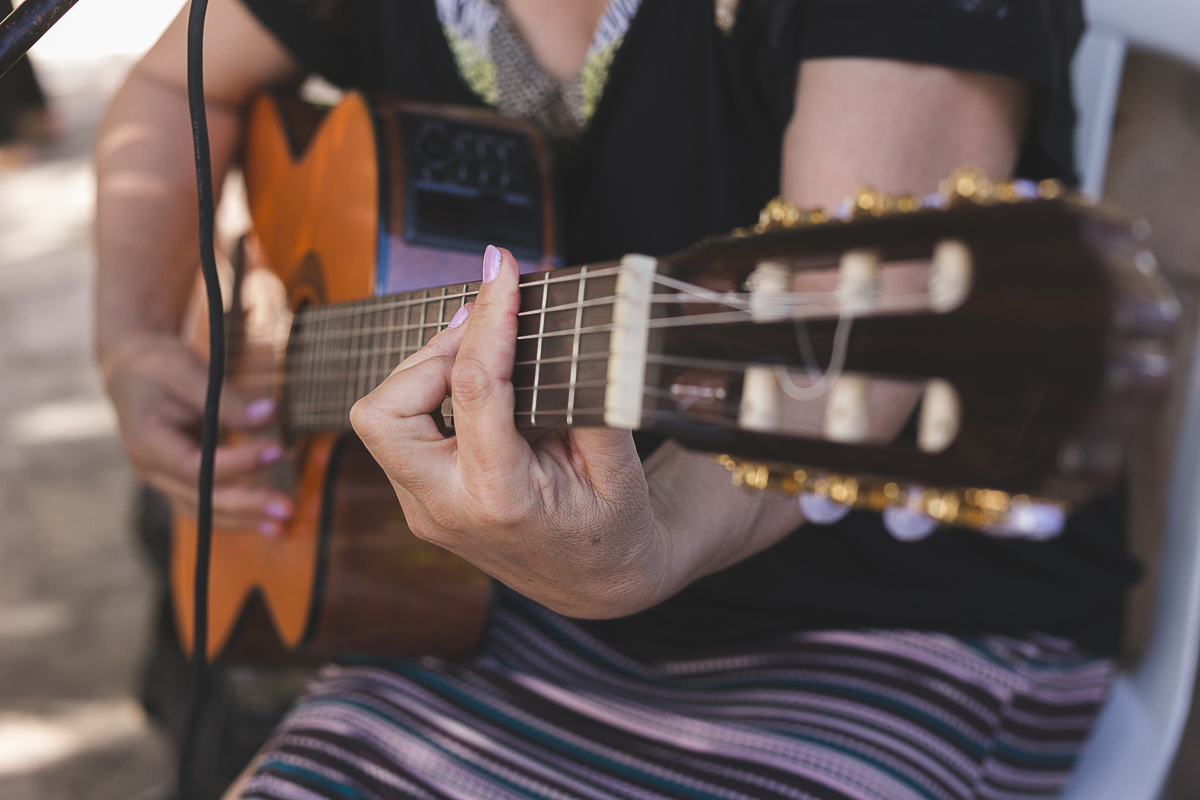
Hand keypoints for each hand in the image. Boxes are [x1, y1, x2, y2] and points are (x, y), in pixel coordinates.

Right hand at [101, 333, 292, 534]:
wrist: (132, 372)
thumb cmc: (158, 367)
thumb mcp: (188, 372)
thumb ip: (228, 399)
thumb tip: (271, 414)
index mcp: (146, 440)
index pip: (194, 466)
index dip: (237, 464)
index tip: (276, 451)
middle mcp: (152, 469)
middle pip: (201, 498)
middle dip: (247, 506)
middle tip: (288, 509)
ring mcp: (164, 480)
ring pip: (204, 512)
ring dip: (246, 520)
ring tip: (285, 525)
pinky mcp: (180, 482)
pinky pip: (209, 507)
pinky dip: (239, 515)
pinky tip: (269, 524)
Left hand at [351, 247, 665, 617]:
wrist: (597, 586)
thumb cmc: (614, 526)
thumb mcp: (618, 465)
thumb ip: (587, 395)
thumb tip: (560, 320)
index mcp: (500, 499)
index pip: (475, 388)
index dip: (490, 317)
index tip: (503, 268)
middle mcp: (446, 509)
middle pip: (384, 411)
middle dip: (428, 355)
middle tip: (487, 330)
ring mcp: (425, 510)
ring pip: (381, 419)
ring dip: (424, 373)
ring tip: (484, 350)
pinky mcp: (420, 502)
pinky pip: (401, 432)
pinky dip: (431, 394)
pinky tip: (476, 380)